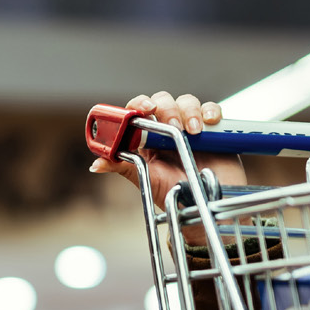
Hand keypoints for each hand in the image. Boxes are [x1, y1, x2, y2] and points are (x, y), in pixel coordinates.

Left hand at [89, 90, 247, 246]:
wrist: (204, 209)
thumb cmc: (174, 196)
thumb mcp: (146, 181)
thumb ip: (123, 167)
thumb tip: (96, 164)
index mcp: (147, 139)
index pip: (138, 111)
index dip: (139, 105)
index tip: (145, 109)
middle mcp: (167, 130)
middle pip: (162, 101)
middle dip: (167, 109)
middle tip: (174, 126)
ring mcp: (190, 128)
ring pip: (186, 102)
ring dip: (189, 111)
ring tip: (193, 133)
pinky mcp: (213, 130)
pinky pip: (211, 110)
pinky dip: (211, 111)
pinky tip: (209, 123)